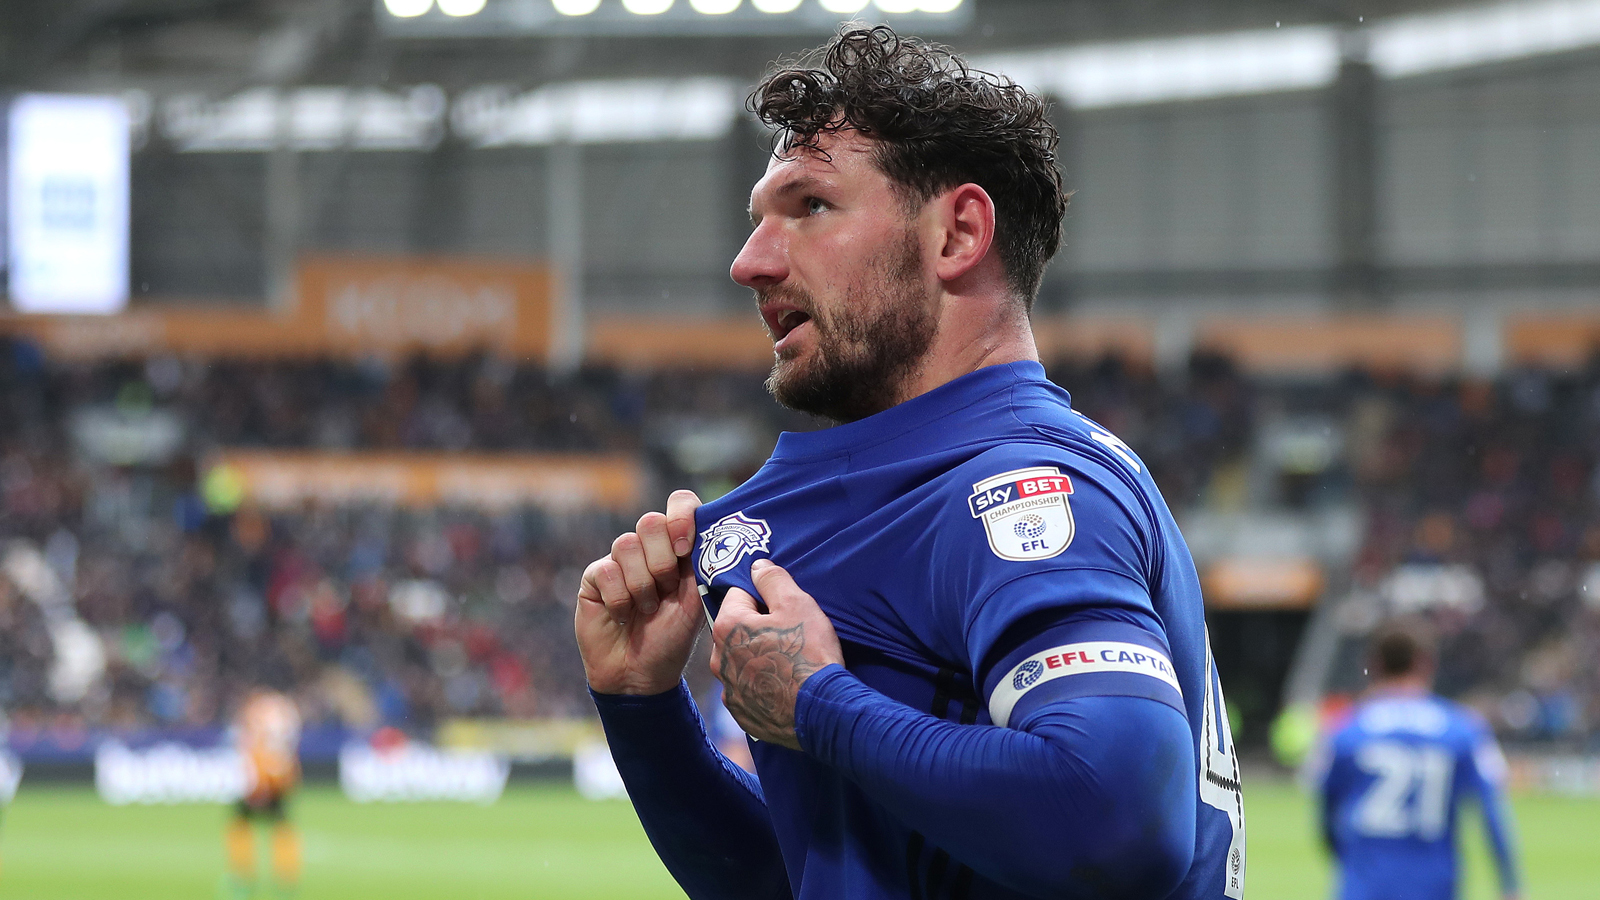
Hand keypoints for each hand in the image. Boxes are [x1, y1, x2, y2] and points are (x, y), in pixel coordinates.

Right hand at [575, 490, 705, 695]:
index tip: (685, 548)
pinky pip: (606, 570)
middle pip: (651, 522)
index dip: (682, 516)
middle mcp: (649, 548)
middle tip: (666, 590)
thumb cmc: (672, 639)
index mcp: (679, 548)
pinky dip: (620, 599)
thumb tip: (714, 531)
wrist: (639, 676)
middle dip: (662, 561)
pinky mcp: (595, 576)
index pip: (680, 504)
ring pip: (626, 544)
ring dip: (642, 586)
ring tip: (646, 610)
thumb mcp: (696, 601)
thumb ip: (702, 564)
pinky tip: (623, 617)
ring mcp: (620, 560)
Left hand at [710, 559, 842, 749]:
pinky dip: (761, 685)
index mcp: (727, 627)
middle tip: (789, 634)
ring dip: (757, 657)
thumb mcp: (797, 604)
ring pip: (740, 661)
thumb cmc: (809, 653)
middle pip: (737, 629)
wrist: (822, 711)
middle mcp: (718, 660)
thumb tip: (756, 566)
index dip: (763, 597)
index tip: (782, 606)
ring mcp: (729, 690)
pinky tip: (783, 685)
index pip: (738, 595)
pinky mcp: (741, 713)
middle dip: (757, 627)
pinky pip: (748, 690)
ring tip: (788, 662)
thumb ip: (772, 580)